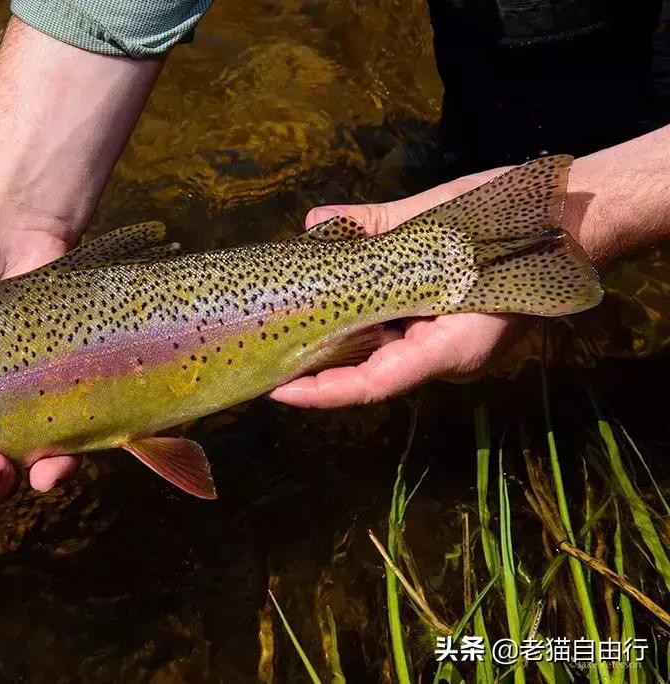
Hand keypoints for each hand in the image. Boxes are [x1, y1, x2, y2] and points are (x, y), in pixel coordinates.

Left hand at [270, 168, 528, 408]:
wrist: (571, 221)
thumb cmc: (512, 222)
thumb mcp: (440, 220)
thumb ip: (376, 226)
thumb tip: (317, 222)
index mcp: (452, 344)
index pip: (374, 383)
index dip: (322, 392)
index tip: (280, 391)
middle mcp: (448, 355)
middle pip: (370, 374)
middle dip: (318, 371)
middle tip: (267, 362)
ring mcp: (449, 345)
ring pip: (382, 355)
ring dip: (336, 348)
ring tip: (284, 339)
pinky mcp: (448, 328)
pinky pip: (397, 335)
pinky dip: (361, 324)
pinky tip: (326, 310)